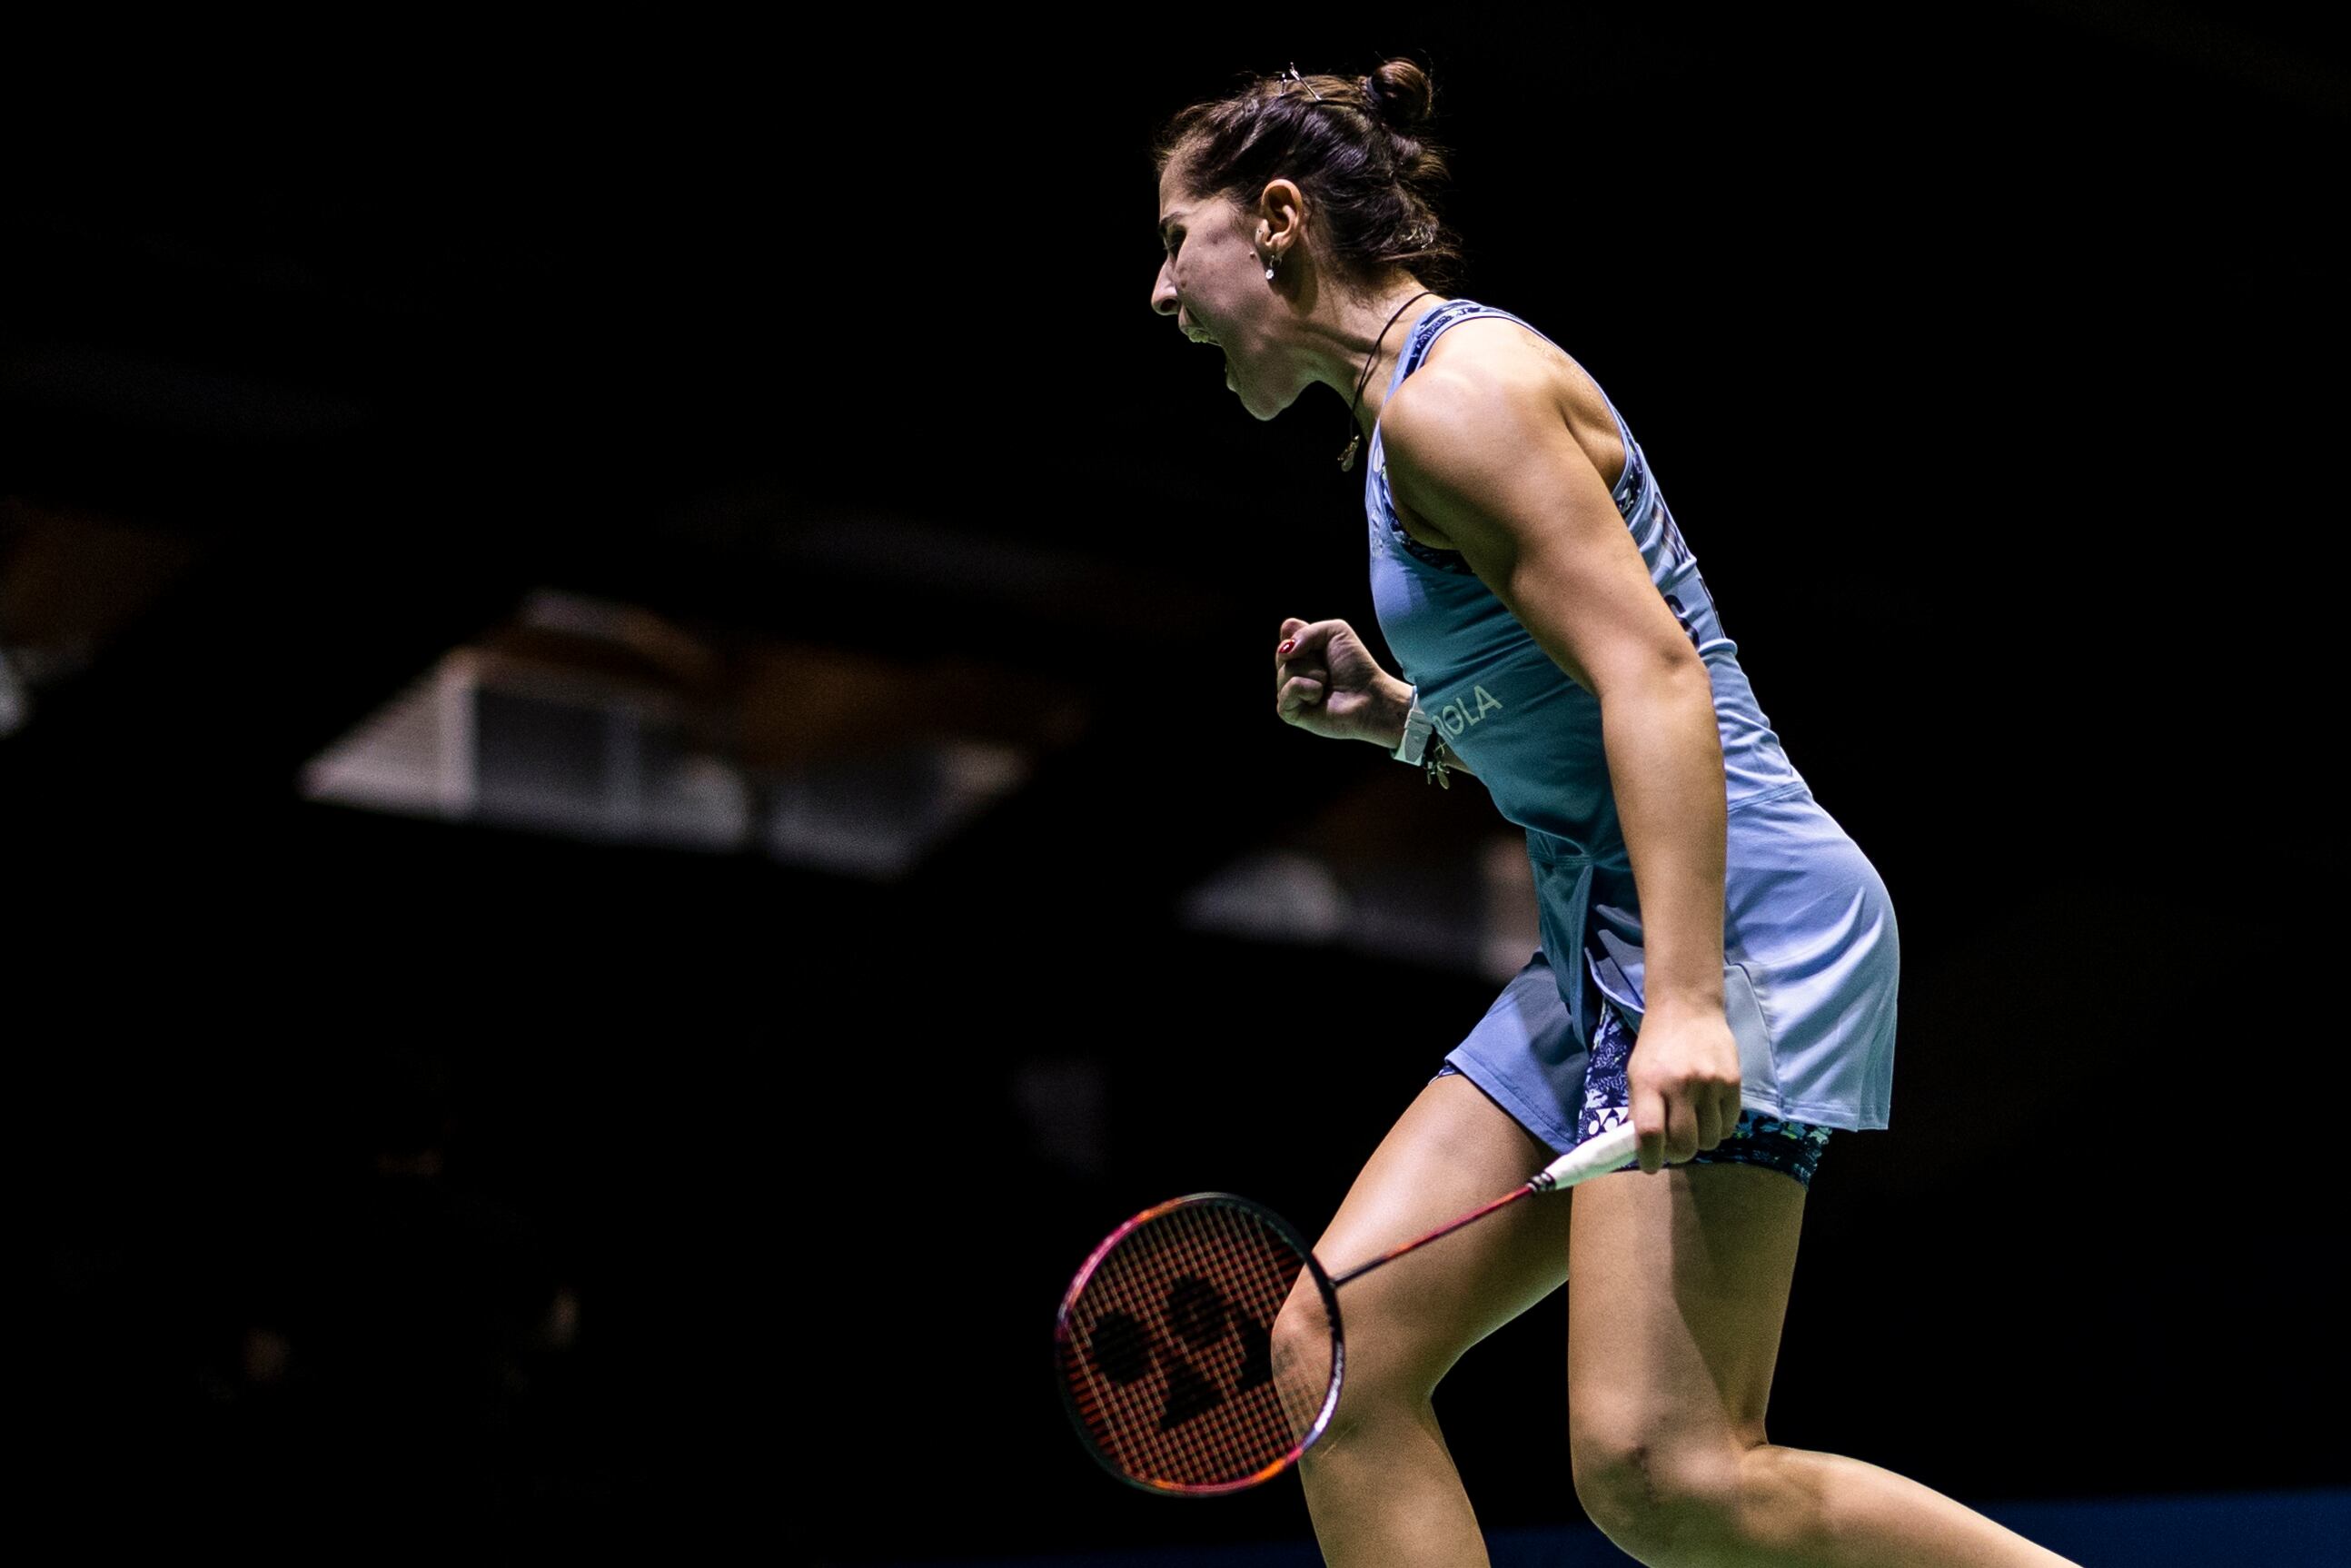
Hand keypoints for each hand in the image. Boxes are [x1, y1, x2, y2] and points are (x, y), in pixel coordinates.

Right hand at [1273, 617, 1398, 744]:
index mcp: (1301, 651)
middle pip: (1282, 651)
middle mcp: (1292, 670)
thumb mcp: (1336, 632)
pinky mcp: (1290, 712)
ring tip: (1327, 684)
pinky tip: (1319, 698)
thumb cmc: (1356, 666)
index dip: (1302, 635)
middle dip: (1309, 656)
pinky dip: (1307, 690)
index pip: (1287, 633)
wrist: (1369, 696)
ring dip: (1314, 674)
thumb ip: (1306, 630)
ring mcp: (1290, 692)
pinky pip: (1285, 693)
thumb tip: (1285, 651)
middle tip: (1328, 668)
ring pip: (1286, 671)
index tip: (1321, 645)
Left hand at [1624, 1005, 1741, 1174]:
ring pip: (1710, 1140)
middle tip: (1675, 1145)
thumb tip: (1644, 1149)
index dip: (1650, 1159)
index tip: (1650, 1166)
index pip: (1650, 1134)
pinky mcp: (1733, 1082)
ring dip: (1701, 1141)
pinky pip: (1729, 1125)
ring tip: (1694, 1124)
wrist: (1688, 1009)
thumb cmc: (1657, 1047)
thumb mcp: (1636, 1075)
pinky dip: (1719, 1128)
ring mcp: (1710, 1083)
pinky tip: (1710, 1114)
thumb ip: (1640, 1110)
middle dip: (1679, 1153)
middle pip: (1685, 1144)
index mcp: (1649, 1083)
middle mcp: (1680, 1085)